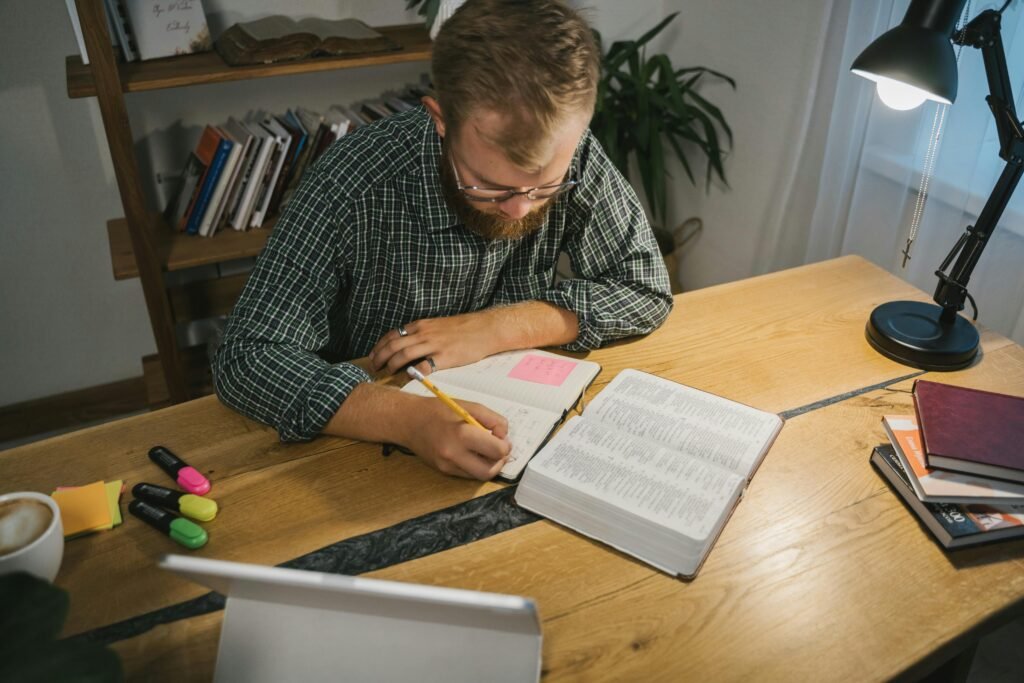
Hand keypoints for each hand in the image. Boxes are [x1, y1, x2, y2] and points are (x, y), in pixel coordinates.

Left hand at [369, 311, 500, 375]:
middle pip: (393, 345)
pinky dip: (414, 373)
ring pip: (404, 355)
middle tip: (375, 367)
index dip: (380, 346)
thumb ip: (422, 334)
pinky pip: (424, 366)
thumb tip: (407, 345)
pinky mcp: (445, 357)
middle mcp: (424, 334)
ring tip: (388, 372)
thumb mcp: (437, 325)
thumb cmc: (463, 329)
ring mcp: (434, 345)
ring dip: (392, 365)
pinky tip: (410, 378)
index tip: (373, 356)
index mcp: (421, 326)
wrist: (484, 329)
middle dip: (380, 357)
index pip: (393, 335)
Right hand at [403, 397, 511, 479]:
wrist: (408, 421)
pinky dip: (475, 465)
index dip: (504, 444)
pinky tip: (472, 452)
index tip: (501, 436)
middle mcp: (454, 454)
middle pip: (490, 471)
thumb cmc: (438, 410)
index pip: (497, 451)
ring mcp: (447, 465)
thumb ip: (492, 419)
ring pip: (479, 475)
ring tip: (485, 449)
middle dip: (500, 461)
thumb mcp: (469, 406)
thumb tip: (504, 435)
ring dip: (489, 465)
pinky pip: (468, 474)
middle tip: (499, 448)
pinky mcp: (443, 471)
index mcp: (462, 434)